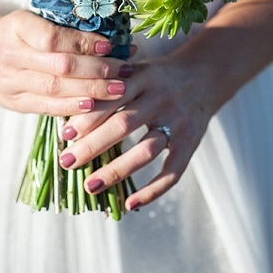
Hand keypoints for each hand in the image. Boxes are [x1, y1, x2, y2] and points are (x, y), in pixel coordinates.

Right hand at [0, 9, 133, 115]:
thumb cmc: (13, 31)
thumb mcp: (30, 18)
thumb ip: (62, 27)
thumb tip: (111, 36)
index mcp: (17, 26)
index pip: (54, 37)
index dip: (84, 43)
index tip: (111, 44)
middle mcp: (11, 55)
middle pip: (60, 67)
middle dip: (98, 70)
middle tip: (127, 69)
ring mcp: (11, 82)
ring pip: (56, 90)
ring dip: (93, 91)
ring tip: (120, 89)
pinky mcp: (14, 103)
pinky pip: (47, 107)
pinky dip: (73, 107)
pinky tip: (95, 106)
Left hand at [57, 51, 218, 209]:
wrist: (206, 75)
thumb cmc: (158, 76)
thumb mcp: (136, 70)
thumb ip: (109, 86)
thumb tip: (70, 116)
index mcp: (144, 76)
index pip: (112, 96)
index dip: (88, 115)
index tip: (65, 134)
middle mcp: (162, 98)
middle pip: (124, 124)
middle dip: (93, 145)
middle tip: (67, 161)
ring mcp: (178, 122)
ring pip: (146, 150)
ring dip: (116, 170)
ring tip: (90, 185)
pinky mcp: (191, 142)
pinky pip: (173, 171)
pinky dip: (152, 190)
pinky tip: (130, 203)